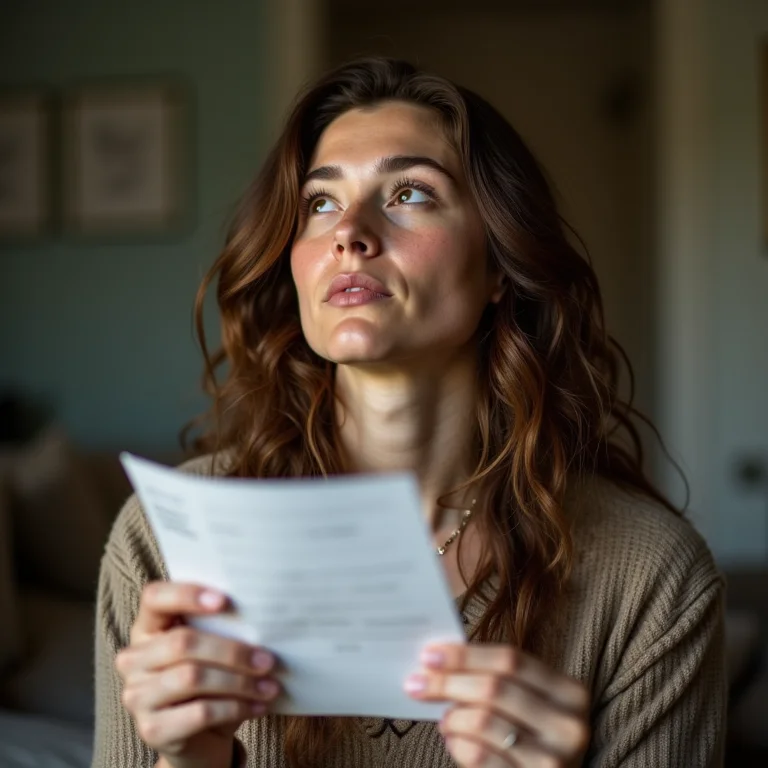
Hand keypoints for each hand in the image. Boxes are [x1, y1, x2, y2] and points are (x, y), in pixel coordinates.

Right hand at [116, 581, 279, 767]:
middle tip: (267, 660)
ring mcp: (137, 696)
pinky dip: (235, 708)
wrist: (200, 739)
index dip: (186, 595)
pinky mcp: (152, 730)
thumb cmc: (211, 681)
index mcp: (147, 628)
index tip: (225, 600)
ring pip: (192, 677)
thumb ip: (222, 628)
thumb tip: (263, 616)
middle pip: (182, 642)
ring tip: (269, 686)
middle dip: (232, 650)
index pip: (154, 598)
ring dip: (240, 681)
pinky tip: (257, 707)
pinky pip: (199, 713)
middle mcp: (134, 660)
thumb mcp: (213, 650)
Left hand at [405, 643, 589, 767]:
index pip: (510, 659)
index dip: (466, 655)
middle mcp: (568, 725)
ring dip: (453, 717)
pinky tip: (453, 741)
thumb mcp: (529, 704)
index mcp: (570, 692)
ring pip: (485, 721)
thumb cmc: (532, 738)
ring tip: (443, 719)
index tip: (429, 655)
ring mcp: (554, 760)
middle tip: (416, 683)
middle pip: (495, 687)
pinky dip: (458, 745)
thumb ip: (498, 680)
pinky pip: (481, 756)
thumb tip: (439, 661)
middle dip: (448, 682)